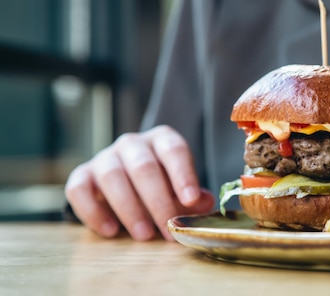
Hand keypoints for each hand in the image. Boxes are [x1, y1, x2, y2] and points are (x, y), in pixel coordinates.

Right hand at [65, 125, 214, 240]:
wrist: (126, 185)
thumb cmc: (162, 185)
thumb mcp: (180, 189)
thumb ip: (193, 197)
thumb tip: (204, 202)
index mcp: (162, 140)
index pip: (174, 150)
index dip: (183, 174)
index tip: (191, 200)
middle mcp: (132, 143)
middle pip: (144, 166)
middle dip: (157, 201)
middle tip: (167, 230)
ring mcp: (104, 157)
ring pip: (112, 176)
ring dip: (129, 208)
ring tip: (144, 235)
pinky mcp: (82, 175)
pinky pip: (79, 189)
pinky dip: (94, 211)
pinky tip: (111, 231)